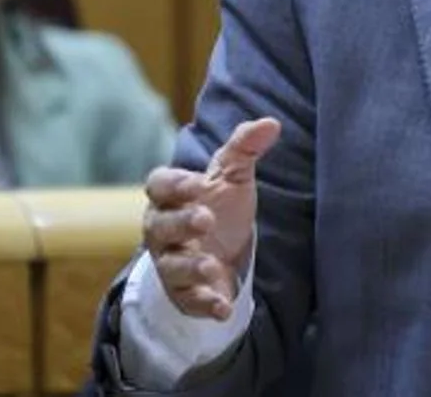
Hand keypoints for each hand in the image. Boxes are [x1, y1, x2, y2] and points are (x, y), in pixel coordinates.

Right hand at [142, 118, 281, 320]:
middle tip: (206, 219)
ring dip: (190, 267)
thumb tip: (271, 123)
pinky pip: (189, 301)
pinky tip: (222, 307)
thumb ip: (245, 147)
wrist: (224, 251)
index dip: (174, 184)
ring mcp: (172, 263)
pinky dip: (204, 304)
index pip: (159, 185)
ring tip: (212, 266)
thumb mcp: (233, 175)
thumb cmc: (221, 205)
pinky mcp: (185, 294)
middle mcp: (163, 231)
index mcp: (170, 196)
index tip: (197, 183)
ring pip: (170, 266)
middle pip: (159, 226)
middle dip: (181, 223)